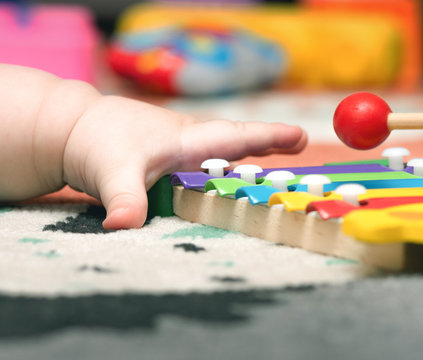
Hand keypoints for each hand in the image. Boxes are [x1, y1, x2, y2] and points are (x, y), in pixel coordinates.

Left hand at [63, 96, 306, 228]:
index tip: (301, 137)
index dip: (270, 137)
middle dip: (270, 146)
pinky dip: (225, 180)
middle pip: (238, 146)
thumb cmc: (97, 143)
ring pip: (225, 159)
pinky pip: (208, 172)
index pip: (236, 138)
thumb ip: (124, 200)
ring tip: (276, 182)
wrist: (73, 131)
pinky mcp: (173, 166)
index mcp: (187, 141)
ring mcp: (183, 155)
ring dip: (251, 166)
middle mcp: (192, 145)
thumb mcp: (112, 173)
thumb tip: (123, 226)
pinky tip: (233, 192)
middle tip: (300, 147)